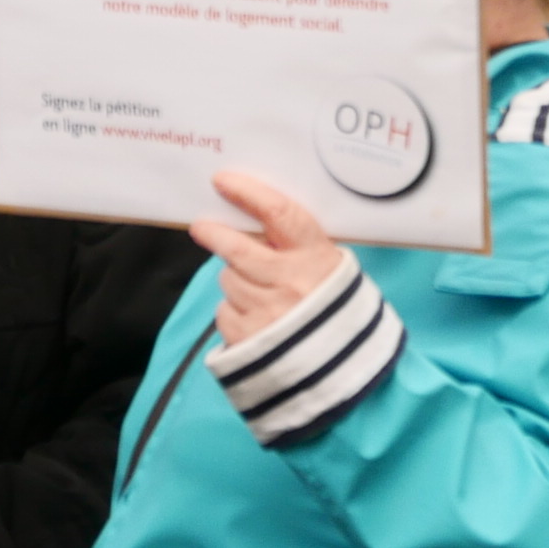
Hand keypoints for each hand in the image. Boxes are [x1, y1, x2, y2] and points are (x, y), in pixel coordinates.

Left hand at [189, 171, 344, 344]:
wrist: (346, 365)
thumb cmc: (334, 306)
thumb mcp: (329, 267)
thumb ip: (295, 245)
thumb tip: (251, 218)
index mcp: (316, 258)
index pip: (278, 214)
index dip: (247, 193)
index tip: (223, 181)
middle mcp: (291, 283)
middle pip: (238, 249)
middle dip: (214, 234)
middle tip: (202, 227)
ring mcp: (268, 313)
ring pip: (228, 280)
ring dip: (235, 279)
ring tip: (257, 289)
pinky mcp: (249, 340)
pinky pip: (224, 312)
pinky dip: (233, 311)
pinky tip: (255, 316)